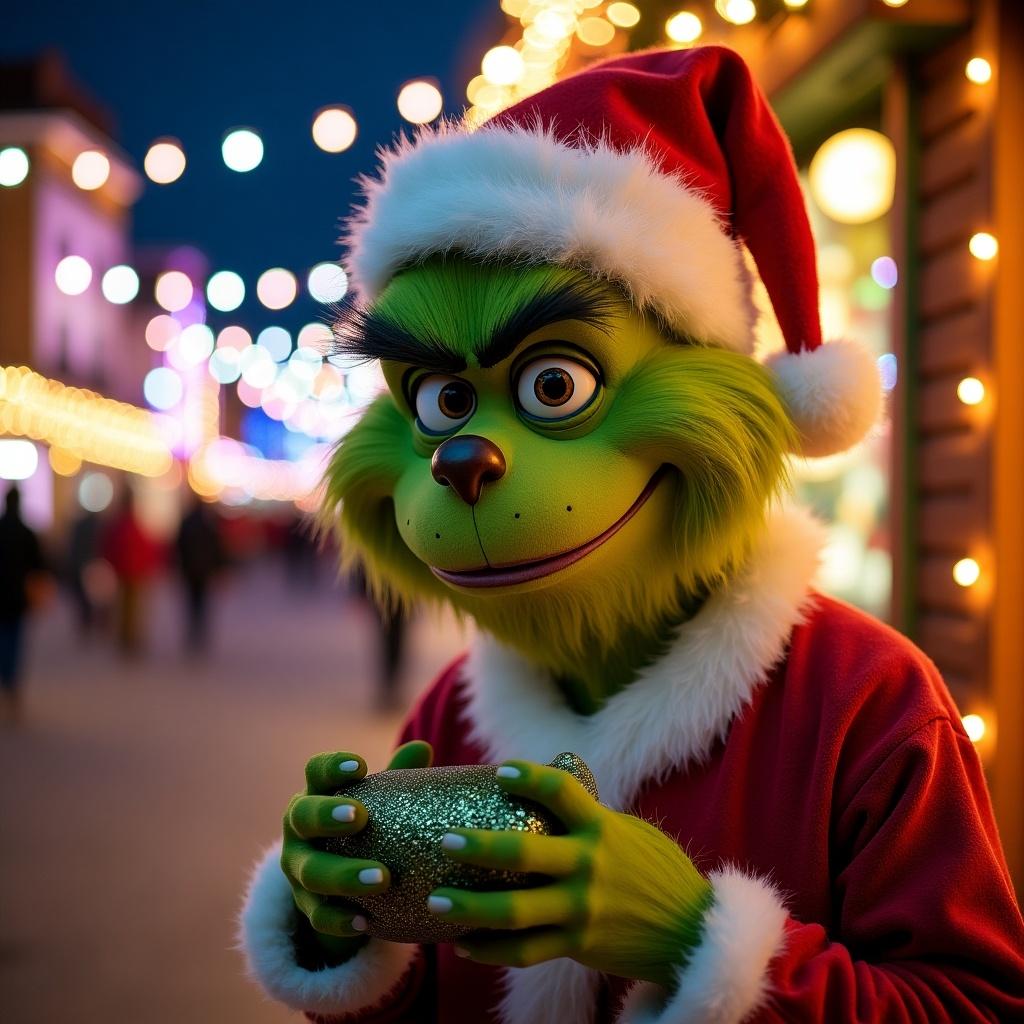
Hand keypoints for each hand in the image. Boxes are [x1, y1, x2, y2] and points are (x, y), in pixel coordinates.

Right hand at [281, 740, 433, 961]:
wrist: (339, 881)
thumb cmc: (366, 825)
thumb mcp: (379, 799)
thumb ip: (396, 775)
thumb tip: (422, 747)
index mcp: (316, 794)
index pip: (315, 772)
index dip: (332, 767)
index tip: (360, 766)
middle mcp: (298, 830)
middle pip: (303, 817)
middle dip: (327, 816)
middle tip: (360, 816)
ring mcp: (298, 870)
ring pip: (312, 872)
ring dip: (344, 875)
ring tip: (383, 877)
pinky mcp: (306, 907)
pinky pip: (318, 917)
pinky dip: (340, 920)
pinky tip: (366, 923)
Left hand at [428, 759, 711, 986]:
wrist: (691, 933)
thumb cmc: (656, 872)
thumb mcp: (628, 832)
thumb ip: (588, 816)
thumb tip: (548, 786)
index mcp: (601, 828)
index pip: (560, 789)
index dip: (527, 776)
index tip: (499, 771)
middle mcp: (588, 866)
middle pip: (521, 851)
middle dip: (478, 845)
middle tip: (445, 839)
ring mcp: (580, 909)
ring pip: (513, 910)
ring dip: (469, 906)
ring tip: (436, 900)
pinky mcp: (576, 945)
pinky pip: (524, 951)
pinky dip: (490, 949)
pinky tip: (463, 943)